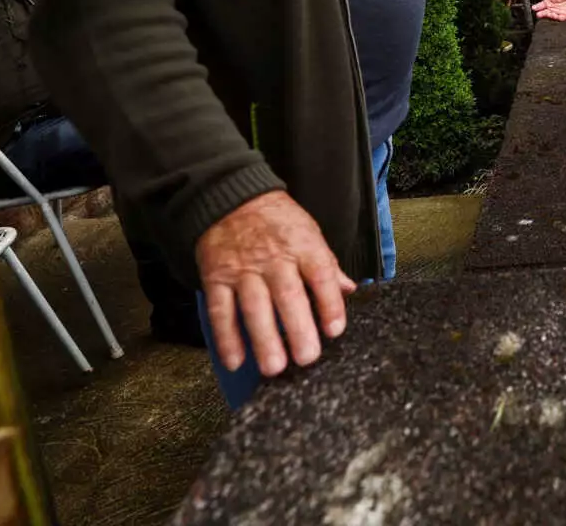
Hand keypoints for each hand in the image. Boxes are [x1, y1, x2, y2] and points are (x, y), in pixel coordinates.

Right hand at [196, 191, 356, 376]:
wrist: (230, 198)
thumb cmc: (277, 221)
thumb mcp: (309, 232)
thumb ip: (327, 264)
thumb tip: (349, 289)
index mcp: (303, 246)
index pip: (321, 275)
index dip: (329, 304)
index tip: (335, 330)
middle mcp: (274, 258)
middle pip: (288, 295)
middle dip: (298, 329)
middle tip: (306, 358)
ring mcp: (243, 269)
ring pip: (254, 306)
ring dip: (263, 339)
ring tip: (273, 367)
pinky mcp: (216, 277)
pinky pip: (221, 310)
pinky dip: (226, 337)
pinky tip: (235, 361)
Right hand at [531, 0, 565, 20]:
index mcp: (547, 2)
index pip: (540, 6)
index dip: (537, 7)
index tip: (533, 7)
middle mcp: (551, 9)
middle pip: (543, 12)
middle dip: (540, 13)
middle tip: (537, 13)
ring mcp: (556, 13)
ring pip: (549, 16)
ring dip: (546, 16)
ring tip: (543, 14)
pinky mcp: (562, 16)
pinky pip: (557, 18)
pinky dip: (554, 17)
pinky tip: (552, 15)